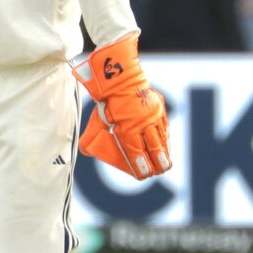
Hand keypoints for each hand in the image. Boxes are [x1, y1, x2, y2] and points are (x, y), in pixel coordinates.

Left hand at [70, 34, 170, 179]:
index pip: (137, 153)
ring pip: (162, 139)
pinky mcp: (160, 108)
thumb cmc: (106, 101)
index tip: (144, 175)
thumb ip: (95, 135)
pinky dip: (165, 137)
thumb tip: (87, 150)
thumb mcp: (98, 119)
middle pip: (154, 149)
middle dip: (157, 163)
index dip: (141, 166)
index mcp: (128, 129)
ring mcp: (154, 116)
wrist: (120, 77)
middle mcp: (144, 124)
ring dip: (164, 152)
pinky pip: (165, 127)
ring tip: (166, 163)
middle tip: (158, 172)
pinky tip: (166, 144)